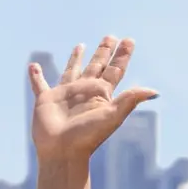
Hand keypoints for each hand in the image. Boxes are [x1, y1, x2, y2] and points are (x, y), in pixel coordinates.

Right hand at [27, 37, 154, 170]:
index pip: (115, 70)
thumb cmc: (87, 136)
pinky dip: (35, 76)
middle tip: (110, 36)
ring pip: (71, 71)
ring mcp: (65, 95)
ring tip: (80, 45)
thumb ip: (130, 100)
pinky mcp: (46, 100)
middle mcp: (84, 91)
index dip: (122, 56)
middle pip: (96, 66)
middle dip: (104, 52)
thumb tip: (154, 91)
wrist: (62, 152)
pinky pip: (39, 85)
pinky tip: (33, 66)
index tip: (129, 40)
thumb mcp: (112, 116)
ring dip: (76, 58)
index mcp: (101, 94)